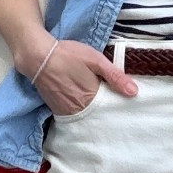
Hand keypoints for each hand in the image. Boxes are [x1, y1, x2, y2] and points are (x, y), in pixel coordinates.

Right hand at [18, 36, 137, 115]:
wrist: (37, 57)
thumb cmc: (69, 55)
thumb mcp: (96, 60)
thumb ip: (115, 76)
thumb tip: (134, 92)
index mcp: (92, 98)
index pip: (110, 109)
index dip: (117, 106)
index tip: (124, 103)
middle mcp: (79, 110)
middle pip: (98, 116)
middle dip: (105, 112)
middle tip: (111, 104)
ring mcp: (66, 111)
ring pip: (85, 117)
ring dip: (92, 113)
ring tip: (98, 105)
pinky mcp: (56, 109)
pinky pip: (73, 115)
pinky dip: (80, 112)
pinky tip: (83, 104)